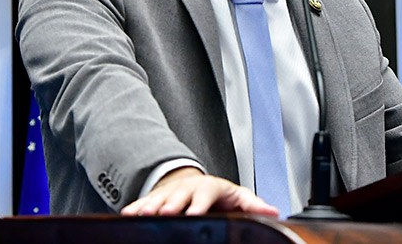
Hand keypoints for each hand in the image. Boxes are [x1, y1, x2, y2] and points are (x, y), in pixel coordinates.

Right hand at [120, 167, 279, 216]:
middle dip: (171, 204)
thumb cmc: (220, 196)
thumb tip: (273, 212)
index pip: (206, 193)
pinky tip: (129, 215)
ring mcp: (172, 192)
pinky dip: (136, 208)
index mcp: (210, 188)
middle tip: (166, 214)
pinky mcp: (158, 199)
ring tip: (143, 215)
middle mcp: (189, 188)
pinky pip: (145, 203)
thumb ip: (253, 205)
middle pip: (179, 195)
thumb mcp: (239, 198)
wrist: (198, 185)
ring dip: (151, 206)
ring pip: (160, 199)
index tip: (195, 213)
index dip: (199, 204)